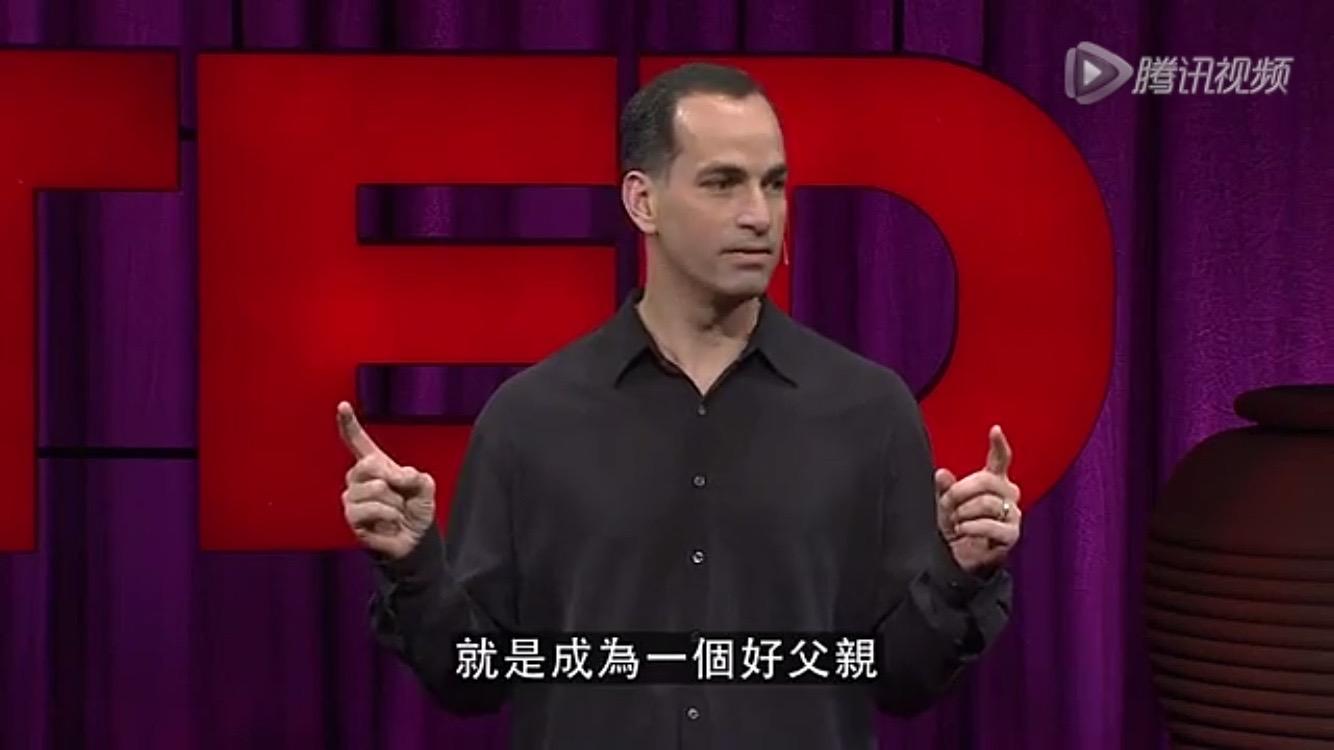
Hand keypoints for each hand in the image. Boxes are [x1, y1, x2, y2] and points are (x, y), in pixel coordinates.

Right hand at [337, 401, 436, 559]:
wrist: (414, 540)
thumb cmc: (415, 510)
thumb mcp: (424, 487)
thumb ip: (415, 475)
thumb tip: (397, 477)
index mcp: (375, 466)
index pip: (359, 442)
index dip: (350, 424)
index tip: (343, 405)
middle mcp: (358, 478)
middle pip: (368, 464)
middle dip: (394, 478)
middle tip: (402, 493)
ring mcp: (352, 497)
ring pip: (375, 488)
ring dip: (395, 502)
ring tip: (396, 512)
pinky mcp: (351, 517)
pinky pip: (370, 509)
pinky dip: (389, 515)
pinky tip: (390, 522)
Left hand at [935, 425, 1021, 574]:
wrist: (958, 556)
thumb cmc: (954, 525)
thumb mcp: (944, 503)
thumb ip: (944, 488)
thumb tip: (941, 473)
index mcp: (993, 482)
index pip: (1001, 459)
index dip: (999, 444)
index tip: (994, 430)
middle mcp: (1008, 494)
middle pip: (987, 480)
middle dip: (960, 491)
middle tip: (947, 504)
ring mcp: (1012, 514)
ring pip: (986, 503)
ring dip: (963, 512)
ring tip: (955, 522)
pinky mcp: (1011, 534)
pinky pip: (992, 526)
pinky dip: (972, 527)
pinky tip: (963, 530)